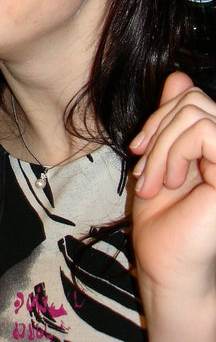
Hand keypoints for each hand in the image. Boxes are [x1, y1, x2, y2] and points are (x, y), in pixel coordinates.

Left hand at [130, 72, 215, 341]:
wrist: (167, 266)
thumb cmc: (164, 221)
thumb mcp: (160, 158)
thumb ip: (172, 119)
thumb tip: (179, 75)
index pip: (193, 97)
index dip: (159, 115)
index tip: (138, 149)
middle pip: (193, 98)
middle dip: (156, 128)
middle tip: (142, 167)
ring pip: (195, 111)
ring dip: (161, 146)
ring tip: (153, 181)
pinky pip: (202, 131)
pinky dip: (173, 152)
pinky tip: (167, 182)